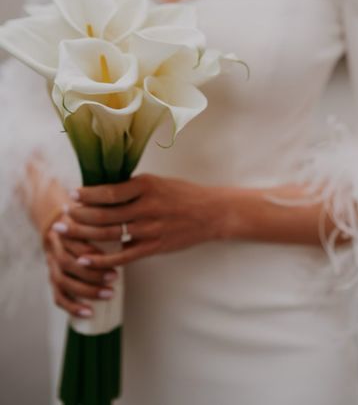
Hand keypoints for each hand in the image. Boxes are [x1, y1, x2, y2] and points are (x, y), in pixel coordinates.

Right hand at [44, 205, 118, 317]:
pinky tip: (88, 313)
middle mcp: (55, 246)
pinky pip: (58, 295)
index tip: (114, 255)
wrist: (59, 223)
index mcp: (65, 227)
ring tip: (109, 294)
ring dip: (86, 290)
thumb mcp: (94, 210)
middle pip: (68, 262)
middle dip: (92, 273)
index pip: (74, 240)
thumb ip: (111, 214)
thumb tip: (141, 222)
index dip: (92, 251)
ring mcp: (51, 264)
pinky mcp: (53, 279)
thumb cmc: (85, 218)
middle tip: (115, 277)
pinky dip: (72, 307)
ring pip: (63, 280)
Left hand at [52, 173, 229, 268]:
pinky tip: (85, 259)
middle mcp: (146, 206)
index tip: (73, 194)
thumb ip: (134, 187)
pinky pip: (123, 255)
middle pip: (104, 214)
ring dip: (84, 234)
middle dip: (78, 215)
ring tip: (66, 232)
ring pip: (109, 233)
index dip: (87, 195)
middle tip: (62, 215)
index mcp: (146, 185)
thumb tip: (103, 191)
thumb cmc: (183, 195)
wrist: (211, 213)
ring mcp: (150, 228)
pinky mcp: (154, 246)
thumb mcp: (158, 182)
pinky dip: (102, 258)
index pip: (109, 191)